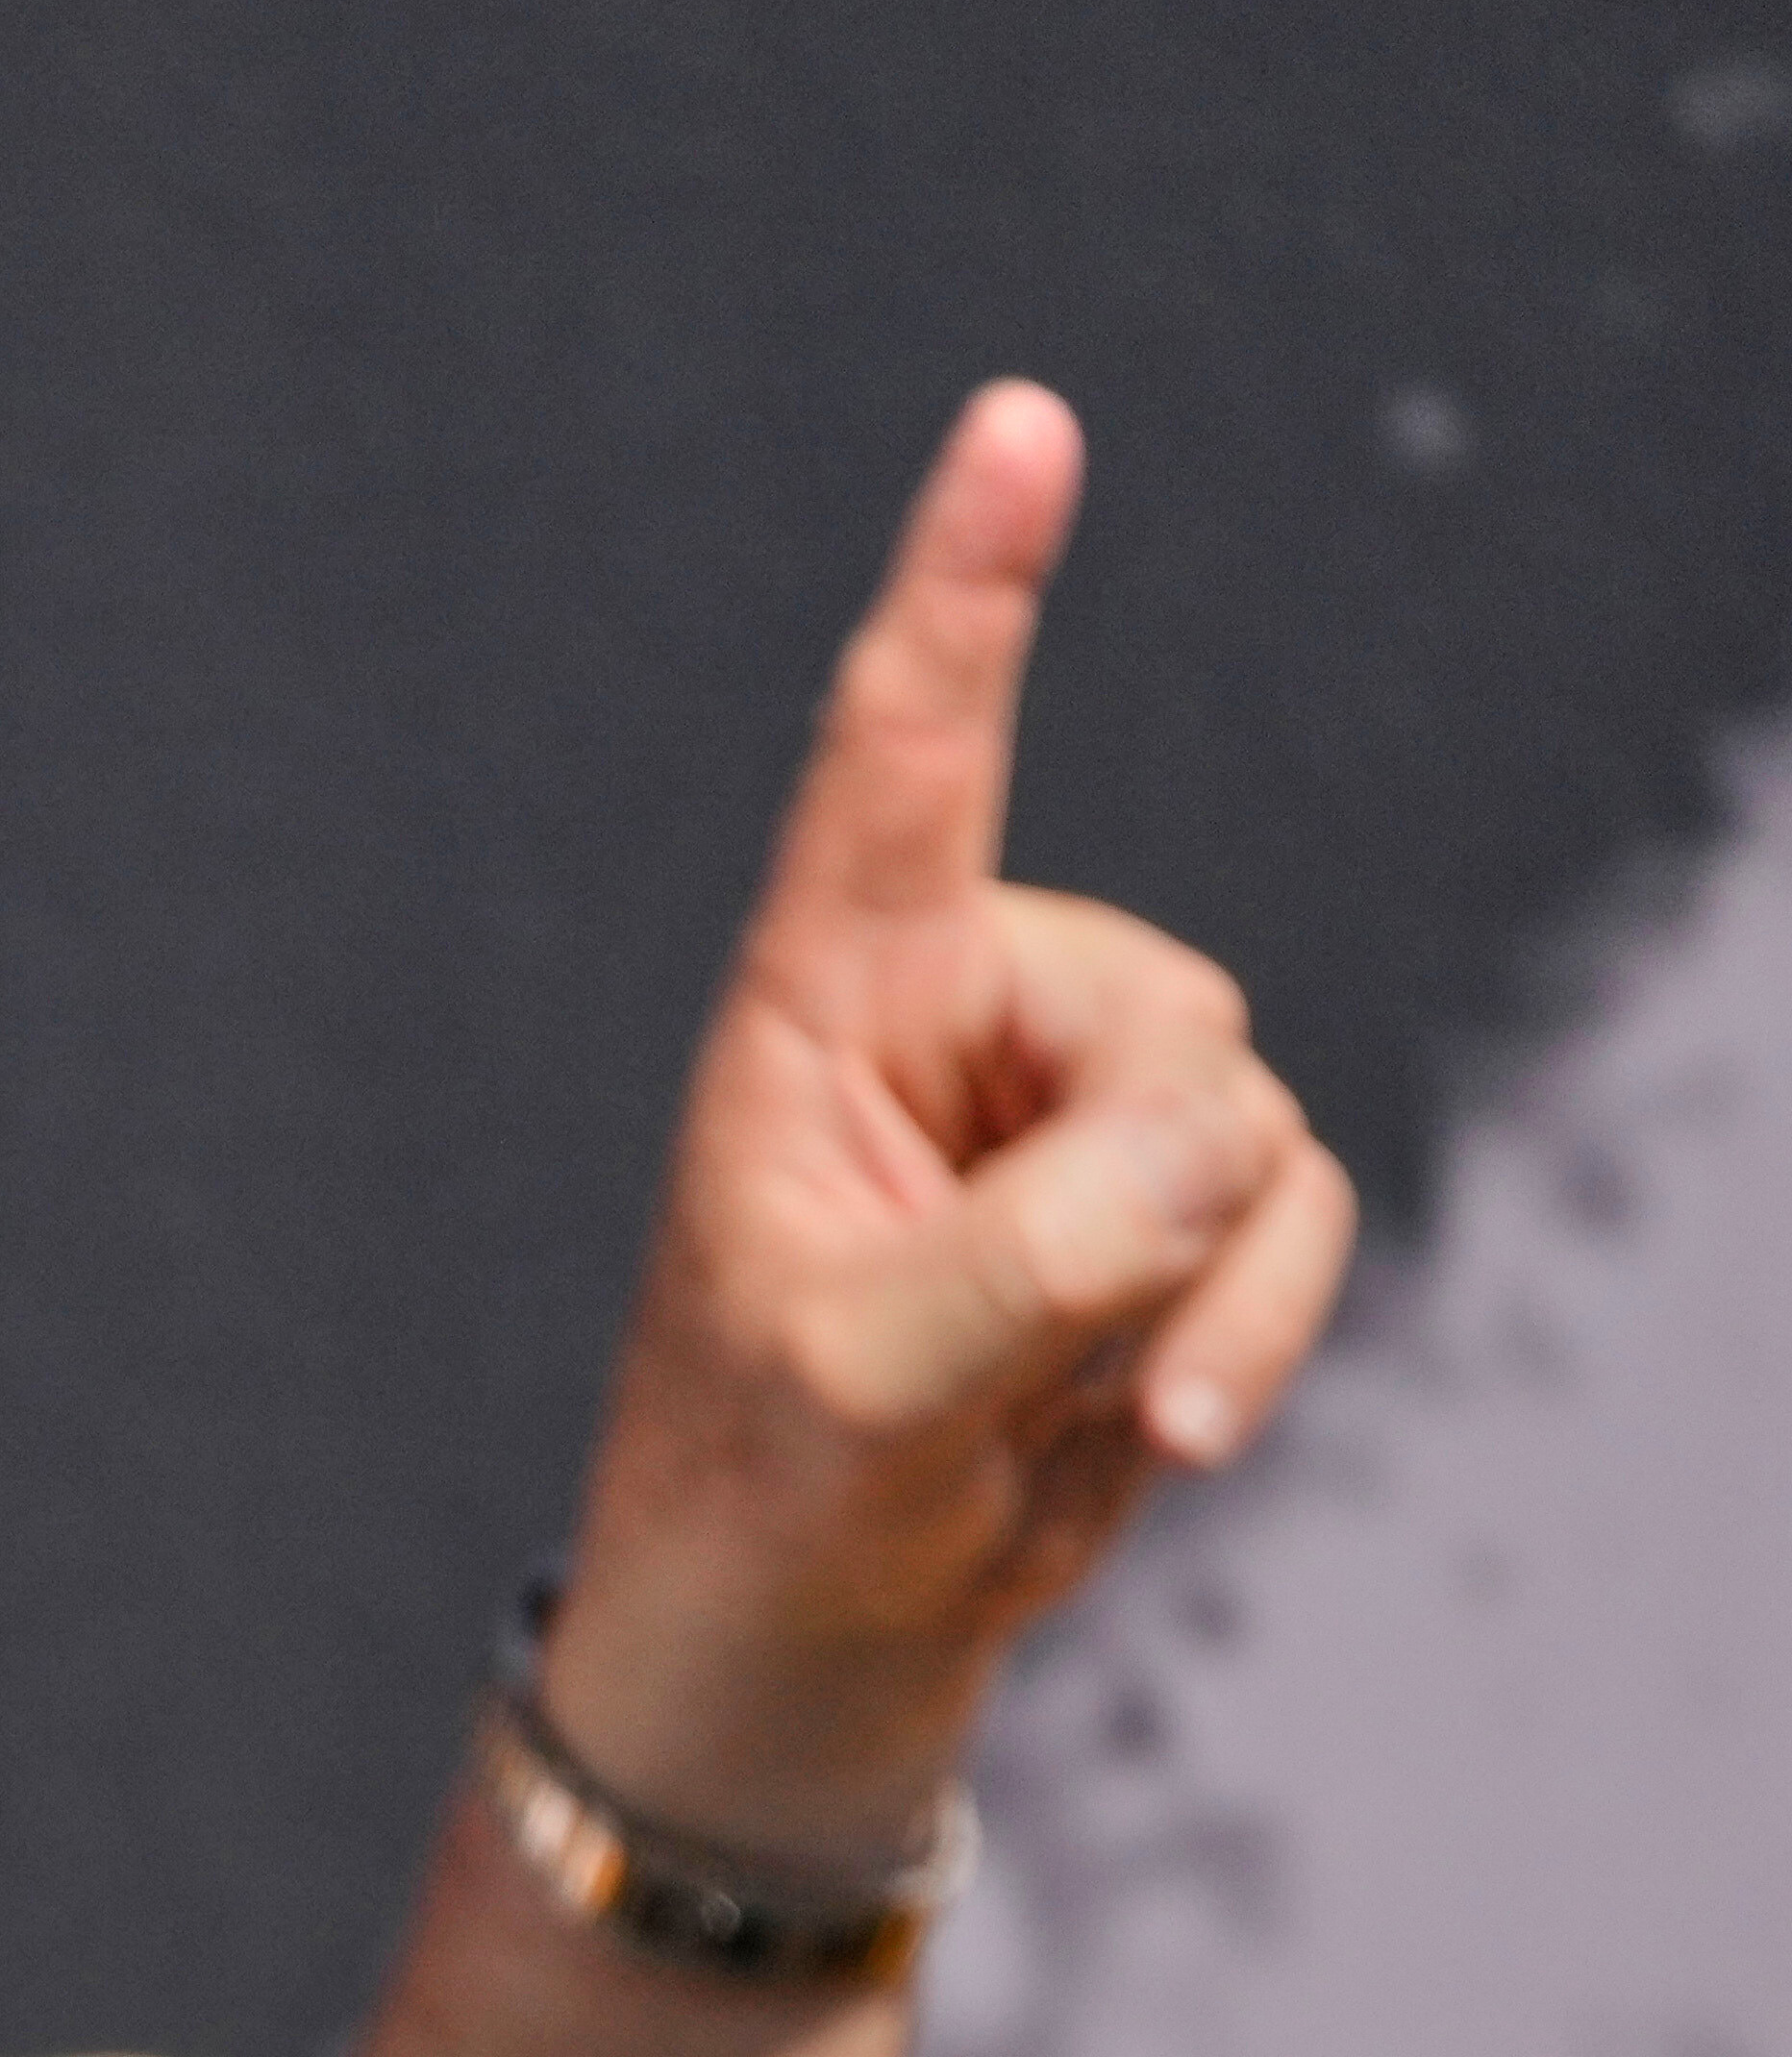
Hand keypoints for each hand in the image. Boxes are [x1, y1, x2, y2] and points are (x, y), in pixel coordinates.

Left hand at [551, 385, 1358, 1849]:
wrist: (812, 1632)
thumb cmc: (768, 1498)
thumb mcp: (863, 1388)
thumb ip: (1033, 1253)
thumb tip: (1220, 1137)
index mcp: (825, 1011)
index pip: (902, 765)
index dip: (965, 591)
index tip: (1015, 424)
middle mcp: (963, 1022)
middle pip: (1170, 1017)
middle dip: (1148, 1198)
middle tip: (1040, 1350)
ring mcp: (1074, 1115)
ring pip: (1250, 1130)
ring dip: (1205, 1296)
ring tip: (1090, 1419)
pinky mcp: (1162, 1210)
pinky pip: (1288, 1220)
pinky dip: (1245, 1336)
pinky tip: (1137, 1431)